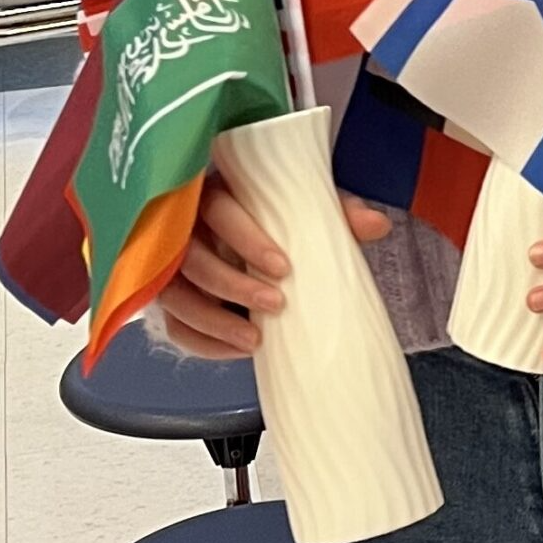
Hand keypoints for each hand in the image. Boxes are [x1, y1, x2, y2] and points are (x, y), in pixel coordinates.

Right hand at [156, 177, 392, 357]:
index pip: (220, 211)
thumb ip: (339, 211)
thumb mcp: (307, 206)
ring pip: (175, 295)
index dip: (247, 240)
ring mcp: (167, 262)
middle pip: (192, 257)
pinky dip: (203, 342)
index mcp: (215, 192)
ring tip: (255, 340)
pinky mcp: (165, 295)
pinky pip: (173, 323)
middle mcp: (183, 226)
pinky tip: (238, 350)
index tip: (283, 267)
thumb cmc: (276, 213)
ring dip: (213, 322)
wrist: (255, 231)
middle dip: (233, 285)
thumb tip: (377, 224)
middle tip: (275, 304)